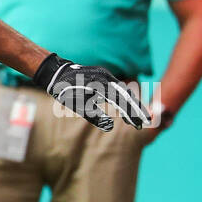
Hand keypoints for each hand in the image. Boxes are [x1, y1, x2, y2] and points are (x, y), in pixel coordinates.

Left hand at [32, 53, 148, 131]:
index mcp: (101, 85)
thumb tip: (110, 127)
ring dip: (130, 104)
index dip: (132, 112)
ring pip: (123, 90)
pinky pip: (116, 86)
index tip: (139, 124)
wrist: (56, 74)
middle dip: (136, 109)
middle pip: (127, 94)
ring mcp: (105, 75)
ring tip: (136, 119)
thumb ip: (94, 116)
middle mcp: (106, 77)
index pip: (122, 100)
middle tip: (145, 122)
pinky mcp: (103, 75)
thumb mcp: (77, 106)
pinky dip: (123, 97)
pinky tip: (125, 107)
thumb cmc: (65, 92)